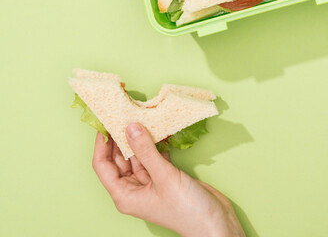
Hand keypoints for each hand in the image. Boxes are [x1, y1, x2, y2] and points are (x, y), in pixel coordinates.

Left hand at [92, 123, 243, 236]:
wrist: (214, 222)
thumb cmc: (187, 210)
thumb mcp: (164, 177)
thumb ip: (146, 151)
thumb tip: (131, 127)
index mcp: (125, 195)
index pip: (103, 166)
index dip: (102, 144)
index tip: (105, 123)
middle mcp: (134, 189)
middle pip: (119, 159)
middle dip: (121, 139)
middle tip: (123, 115)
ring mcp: (151, 183)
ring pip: (138, 157)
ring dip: (140, 140)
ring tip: (141, 118)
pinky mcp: (166, 178)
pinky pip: (155, 158)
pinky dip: (157, 146)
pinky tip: (160, 132)